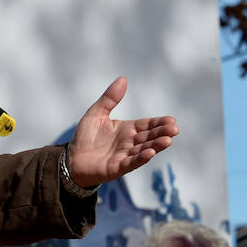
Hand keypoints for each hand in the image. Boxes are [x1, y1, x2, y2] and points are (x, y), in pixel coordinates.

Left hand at [64, 77, 178, 186]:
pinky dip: (141, 158)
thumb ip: (109, 99)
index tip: (171, 120)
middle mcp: (129, 143)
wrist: (71, 160)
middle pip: (148, 137)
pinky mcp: (117, 168)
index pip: (146, 125)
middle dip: (162, 133)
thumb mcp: (96, 114)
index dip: (159, 123)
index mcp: (126, 129)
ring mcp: (124, 156)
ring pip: (143, 150)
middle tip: (175, 129)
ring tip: (168, 140)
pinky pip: (131, 163)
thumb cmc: (85, 137)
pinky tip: (151, 153)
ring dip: (156, 146)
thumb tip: (123, 79)